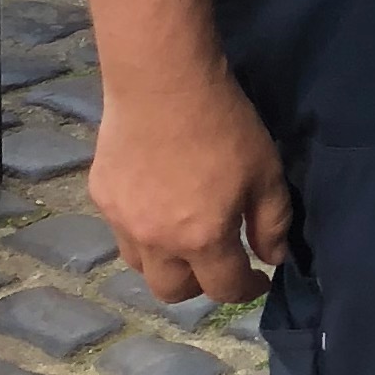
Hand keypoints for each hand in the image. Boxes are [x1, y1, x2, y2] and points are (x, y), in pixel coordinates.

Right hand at [92, 60, 293, 308]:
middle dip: (200, 287)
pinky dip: (142, 233)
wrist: (164, 82)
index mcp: (202, 239)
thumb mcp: (266, 172)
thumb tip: (271, 258)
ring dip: (166, 265)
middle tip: (219, 263)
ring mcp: (122, 221)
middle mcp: (157, 241)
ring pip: (142, 267)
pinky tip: (157, 207)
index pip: (223, 289)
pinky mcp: (102, 198)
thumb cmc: (224, 125)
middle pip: (172, 292)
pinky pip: (122, 232)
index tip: (259, 279)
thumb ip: (272, 222)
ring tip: (184, 241)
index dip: (246, 290)